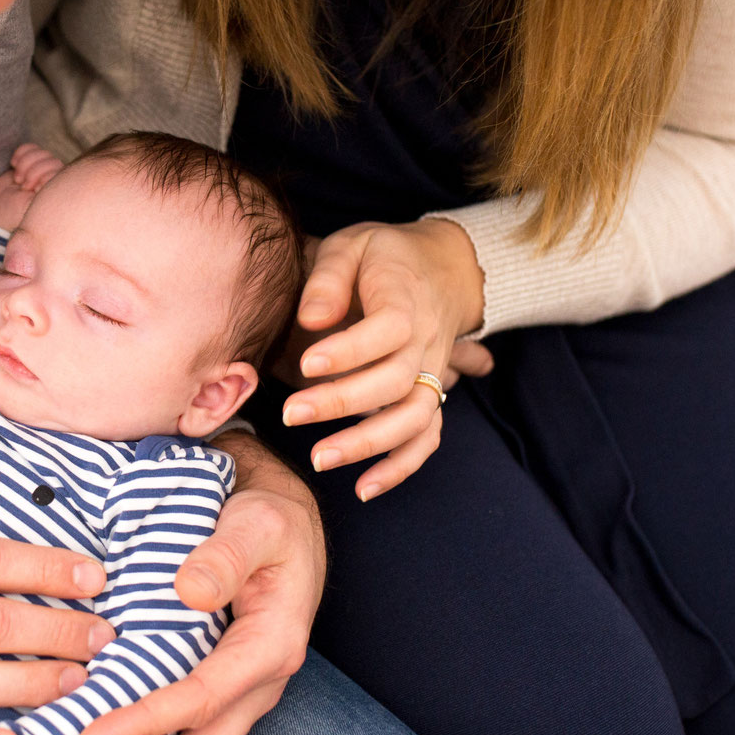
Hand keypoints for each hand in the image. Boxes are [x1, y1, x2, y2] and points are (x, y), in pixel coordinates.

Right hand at [0, 143, 64, 230]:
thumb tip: (52, 178)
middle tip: (23, 186)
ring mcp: (40, 170)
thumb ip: (45, 193)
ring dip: (26, 163)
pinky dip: (21, 153)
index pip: (60, 174)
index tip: (32, 189)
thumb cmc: (13, 213)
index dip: (45, 177)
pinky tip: (14, 164)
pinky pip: (30, 147)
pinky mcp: (28, 162)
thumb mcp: (31, 207)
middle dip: (34, 172)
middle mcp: (51, 182)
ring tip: (17, 178)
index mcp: (55, 194)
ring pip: (42, 153)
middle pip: (53, 162)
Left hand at [49, 433, 321, 734]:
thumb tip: (189, 590)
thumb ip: (226, 555)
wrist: (286, 530)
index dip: (143, 723)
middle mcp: (255, 687)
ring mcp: (236, 698)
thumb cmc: (270, 523)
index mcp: (270, 648)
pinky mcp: (215, 698)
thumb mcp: (257, 524)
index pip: (200, 700)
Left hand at [280, 219, 493, 499]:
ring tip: (320, 458)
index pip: (385, 332)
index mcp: (405, 303)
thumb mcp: (352, 246)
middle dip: (341, 403)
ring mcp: (431, 375)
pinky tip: (364, 488)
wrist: (445, 267)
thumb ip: (328, 278)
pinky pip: (426, 439)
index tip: (306, 362)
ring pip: (412, 418)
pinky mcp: (430, 396)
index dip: (348, 351)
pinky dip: (400, 468)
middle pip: (393, 382)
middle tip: (290, 414)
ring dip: (368, 444)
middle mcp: (425, 344)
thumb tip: (310, 319)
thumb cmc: (383, 256)